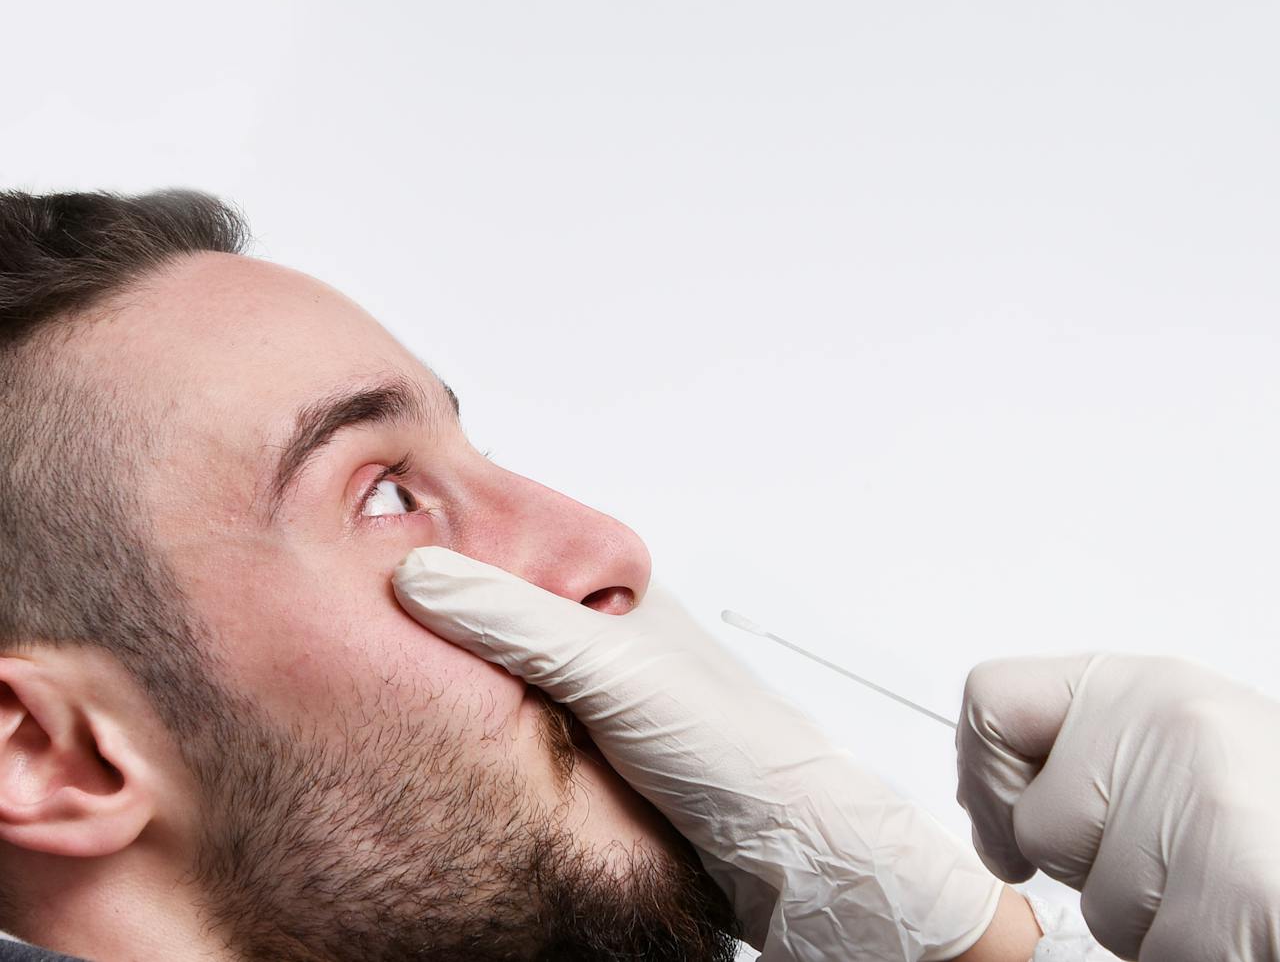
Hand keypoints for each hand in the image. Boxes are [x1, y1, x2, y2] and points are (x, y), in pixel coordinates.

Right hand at [393, 547, 1003, 961]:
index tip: (377, 571)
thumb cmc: (729, 745)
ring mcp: (600, 702)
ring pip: (507, 684)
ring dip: (465, 691)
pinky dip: (487, 737)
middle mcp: (609, 644)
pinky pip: (520, 736)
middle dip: (447, 633)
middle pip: (502, 625)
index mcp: (619, 600)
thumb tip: (420, 577)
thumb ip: (515, 619)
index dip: (447, 559)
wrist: (783, 844)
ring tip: (402, 690)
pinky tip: (458, 749)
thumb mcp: (608, 668)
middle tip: (374, 637)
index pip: (511, 557)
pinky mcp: (596, 758)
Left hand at [956, 655, 1279, 961]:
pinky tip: (1261, 926)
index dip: (990, 778)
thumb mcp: (1208, 744)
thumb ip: (1105, 753)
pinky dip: (1200, 958)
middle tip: (1186, 866)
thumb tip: (996, 797)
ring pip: (1098, 908)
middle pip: (1043, 827)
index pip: (994, 701)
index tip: (1016, 828)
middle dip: (1095, 872)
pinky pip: (1158, 956)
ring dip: (1158, 925)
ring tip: (1241, 888)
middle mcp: (1169, 727)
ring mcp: (1202, 805)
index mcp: (1152, 685)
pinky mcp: (1236, 891)